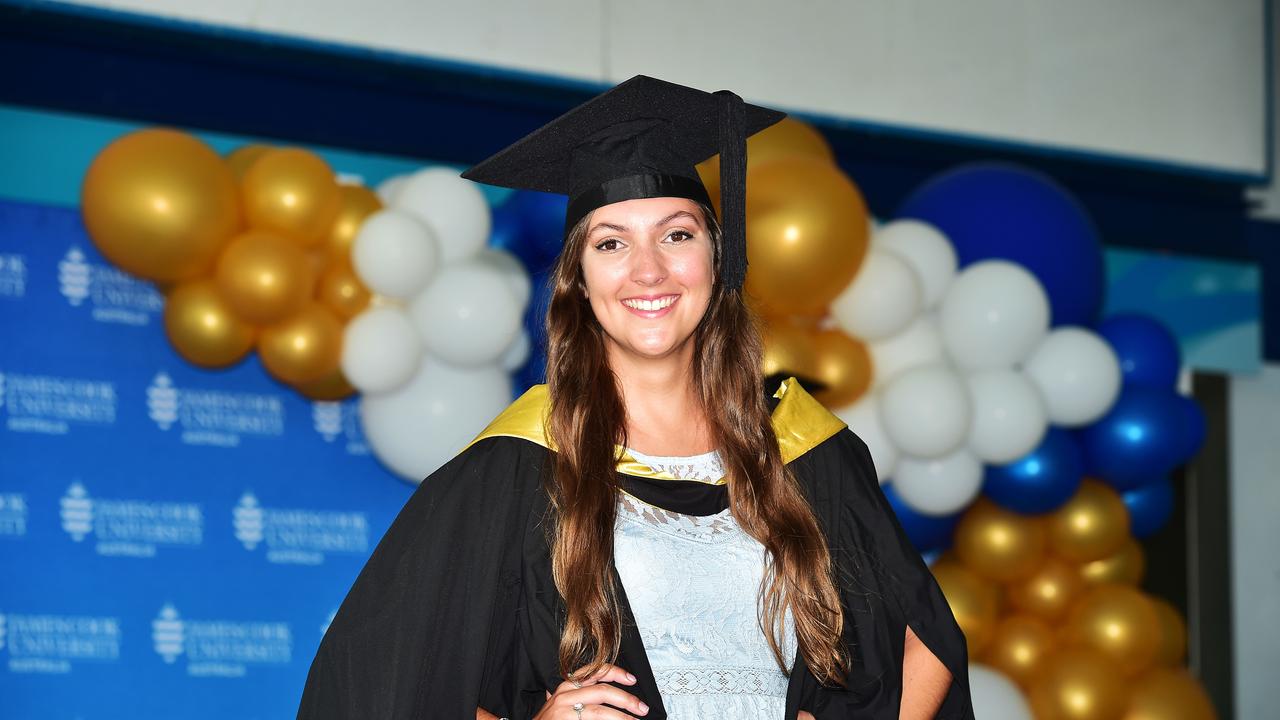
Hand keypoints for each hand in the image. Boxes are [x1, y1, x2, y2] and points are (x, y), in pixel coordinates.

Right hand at [534, 663, 648, 718]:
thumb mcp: (559, 703)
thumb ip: (576, 693)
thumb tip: (604, 688)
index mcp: (566, 686)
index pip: (594, 671)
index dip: (616, 673)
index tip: (632, 679)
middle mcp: (565, 696)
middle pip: (602, 691)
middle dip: (627, 699)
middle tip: (642, 708)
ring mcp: (564, 713)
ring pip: (600, 712)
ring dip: (621, 717)